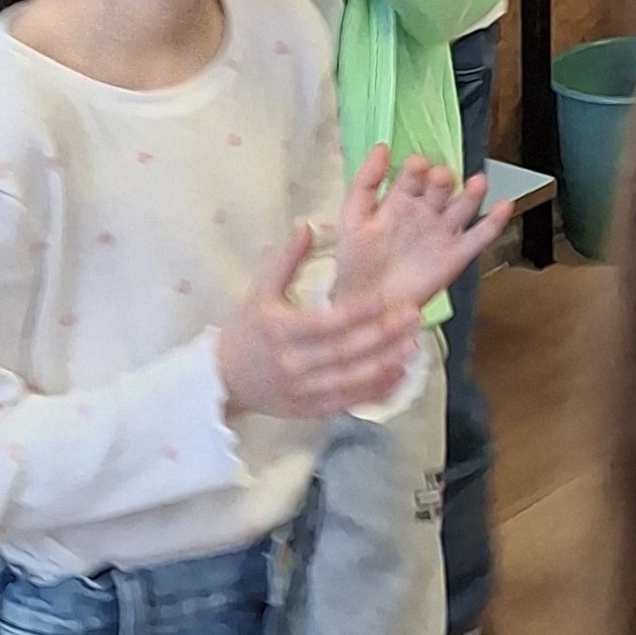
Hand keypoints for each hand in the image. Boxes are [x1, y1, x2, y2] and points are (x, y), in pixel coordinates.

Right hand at [212, 225, 420, 420]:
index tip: (387, 297)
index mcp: (281, 331)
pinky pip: (346, 402)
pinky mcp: (308, 410)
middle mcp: (293, 364)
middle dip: (383, 335)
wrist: (222, 379)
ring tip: (413, 345)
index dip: (360, 311)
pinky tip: (397, 374)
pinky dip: (373, 390)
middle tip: (413, 315)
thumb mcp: (260, 291)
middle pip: (345, 351)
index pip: (328, 322)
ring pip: (350, 380)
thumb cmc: (246, 330)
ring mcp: (301, 391)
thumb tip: (307, 224)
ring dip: (384, 364)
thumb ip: (285, 259)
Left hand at [332, 145, 510, 316]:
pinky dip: (493, 223)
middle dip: (443, 179)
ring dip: (472, 194)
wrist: (363, 309)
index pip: (414, 174)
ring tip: (478, 183)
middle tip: (441, 178)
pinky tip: (503, 207)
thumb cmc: (356, 264)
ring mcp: (442, 234)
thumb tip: (381, 147)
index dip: (417, 166)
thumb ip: (365, 183)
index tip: (417, 165)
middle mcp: (424, 212)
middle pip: (441, 187)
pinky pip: (478, 237)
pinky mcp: (455, 257)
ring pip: (463, 207)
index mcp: (400, 200)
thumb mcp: (353, 220)